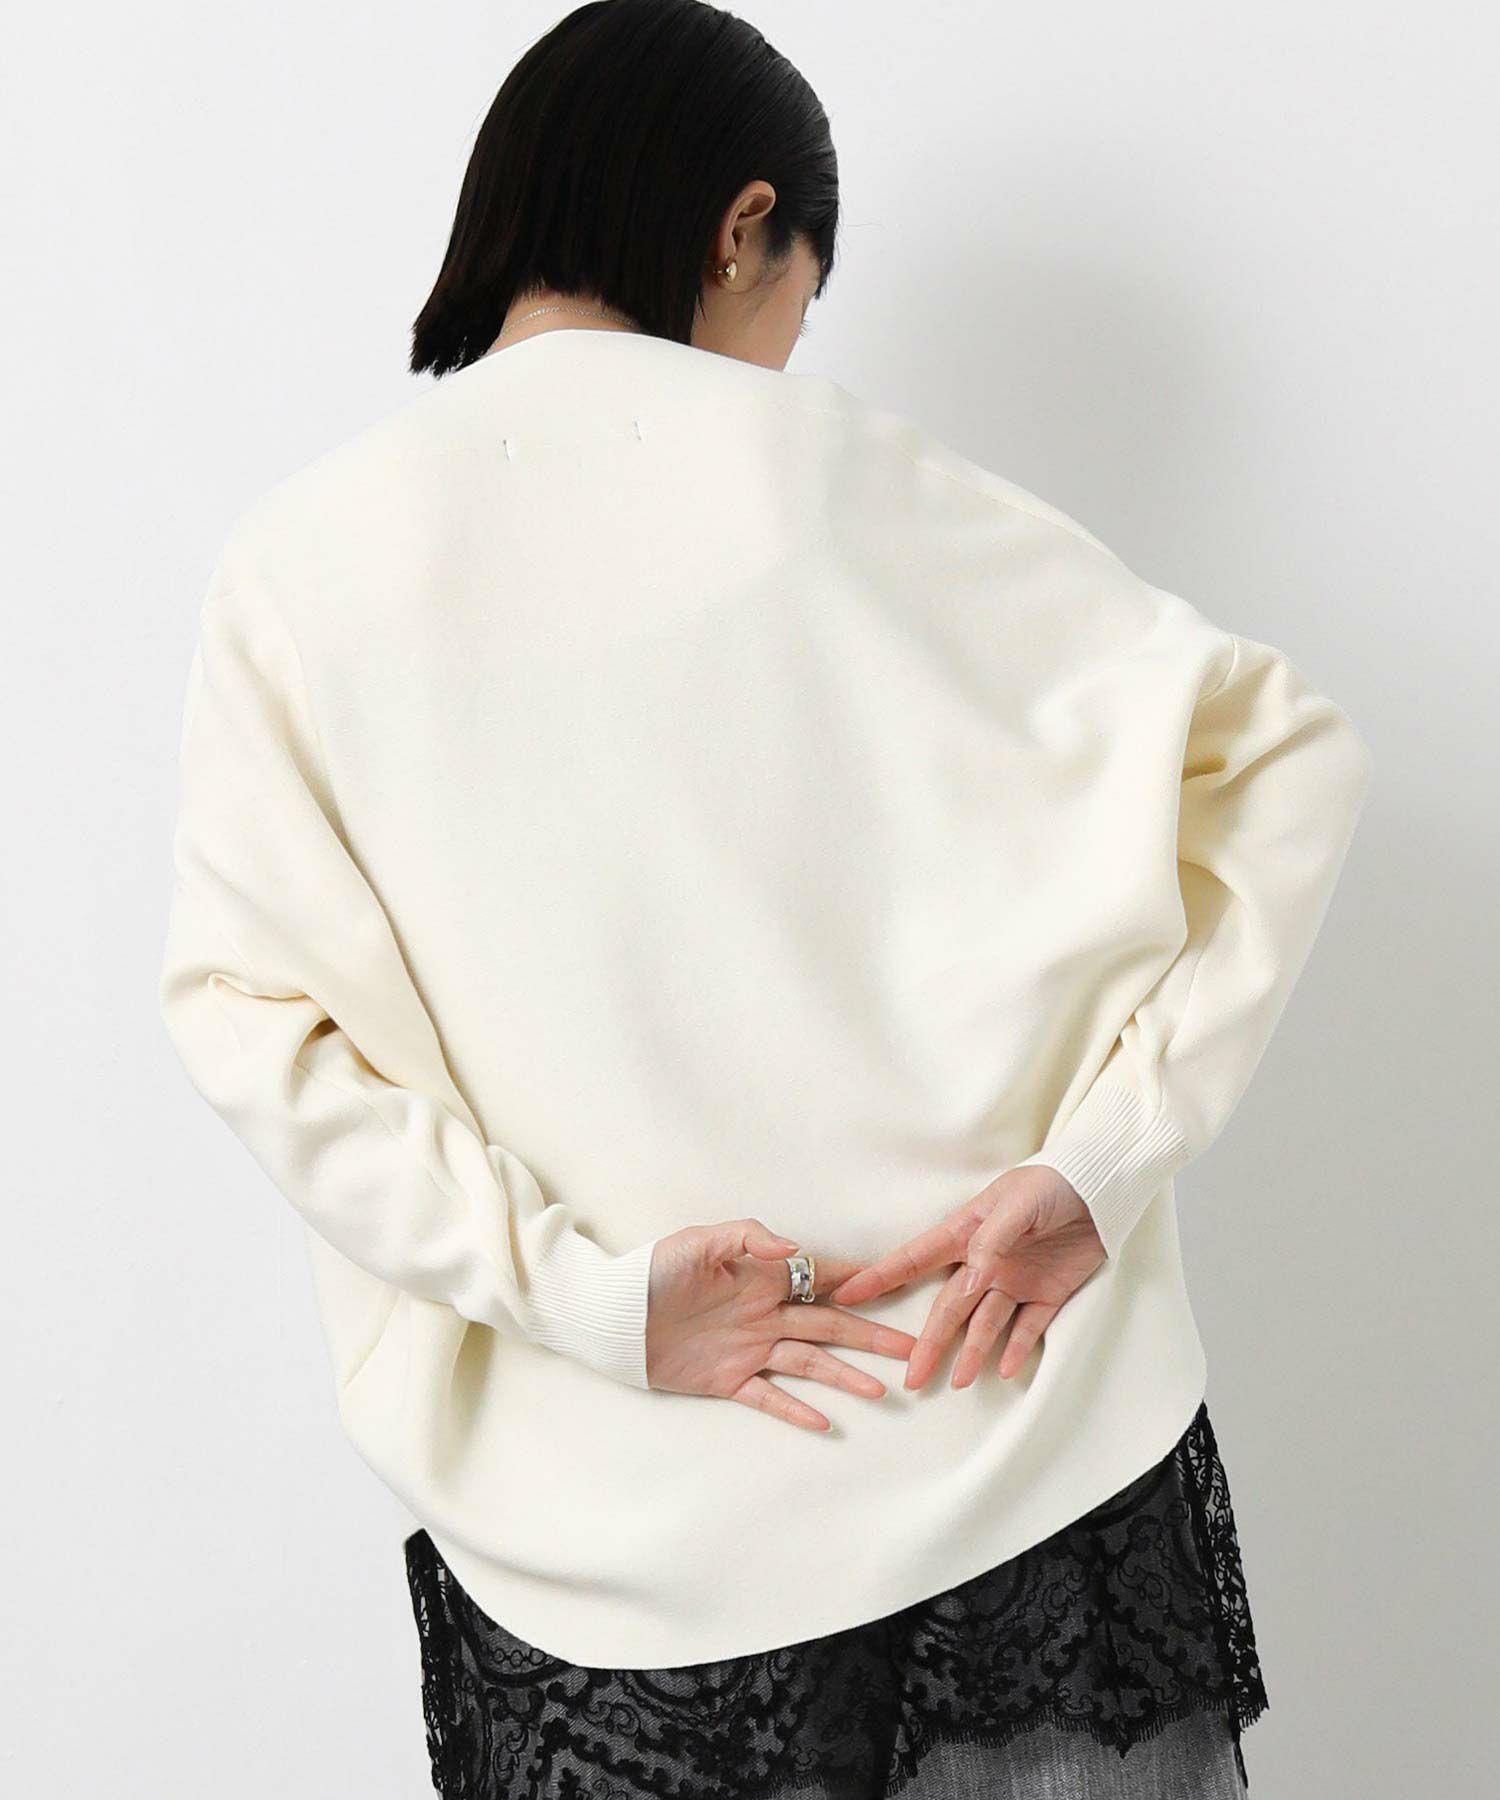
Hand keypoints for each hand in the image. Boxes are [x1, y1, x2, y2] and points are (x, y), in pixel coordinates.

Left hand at [645, 1217, 919, 1431]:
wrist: (612, 1316)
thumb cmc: (652, 1271)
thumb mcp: (698, 1242)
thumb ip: (748, 1238)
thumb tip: (795, 1248)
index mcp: (761, 1277)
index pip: (820, 1277)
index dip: (857, 1281)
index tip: (894, 1284)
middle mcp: (765, 1313)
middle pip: (829, 1325)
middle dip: (870, 1335)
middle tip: (910, 1347)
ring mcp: (750, 1348)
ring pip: (810, 1363)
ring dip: (846, 1376)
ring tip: (884, 1389)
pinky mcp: (727, 1379)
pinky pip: (768, 1397)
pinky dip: (796, 1409)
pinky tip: (826, 1423)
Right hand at [827, 1166, 1104, 1389]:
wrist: (1102, 1188)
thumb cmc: (1051, 1184)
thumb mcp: (1016, 1206)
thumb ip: (990, 1244)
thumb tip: (965, 1284)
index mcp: (967, 1233)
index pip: (915, 1259)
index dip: (882, 1277)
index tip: (848, 1295)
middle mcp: (984, 1262)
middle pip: (949, 1308)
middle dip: (929, 1342)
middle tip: (911, 1375)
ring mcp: (1015, 1280)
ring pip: (985, 1324)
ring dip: (970, 1353)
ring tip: (955, 1382)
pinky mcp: (1048, 1293)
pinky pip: (1029, 1328)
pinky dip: (1017, 1349)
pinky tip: (1003, 1371)